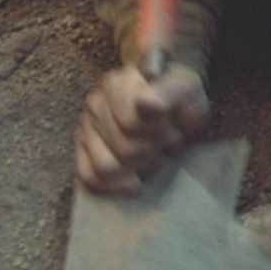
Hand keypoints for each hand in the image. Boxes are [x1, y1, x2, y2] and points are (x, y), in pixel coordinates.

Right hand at [75, 63, 208, 193]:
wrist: (179, 110)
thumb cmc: (182, 100)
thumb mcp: (186, 90)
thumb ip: (168, 94)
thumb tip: (144, 105)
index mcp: (116, 83)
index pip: (132, 125)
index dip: (158, 132)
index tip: (173, 124)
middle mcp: (95, 103)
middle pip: (124, 149)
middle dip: (154, 150)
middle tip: (169, 140)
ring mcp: (86, 128)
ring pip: (106, 168)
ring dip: (139, 167)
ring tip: (155, 153)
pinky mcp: (83, 152)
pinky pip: (89, 178)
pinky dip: (114, 186)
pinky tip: (136, 183)